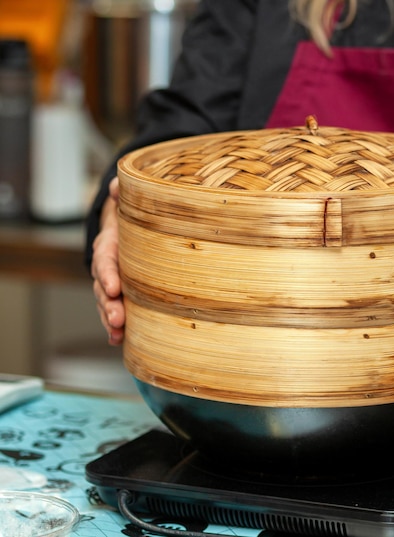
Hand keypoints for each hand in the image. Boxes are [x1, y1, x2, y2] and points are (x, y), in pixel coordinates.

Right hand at [91, 177, 124, 344]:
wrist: (125, 231)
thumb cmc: (131, 219)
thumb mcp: (129, 204)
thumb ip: (124, 193)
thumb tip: (120, 184)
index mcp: (108, 246)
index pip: (105, 260)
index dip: (108, 274)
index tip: (114, 287)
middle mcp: (105, 267)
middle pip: (102, 288)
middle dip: (108, 304)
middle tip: (117, 318)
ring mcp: (110, 283)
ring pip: (105, 303)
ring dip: (110, 319)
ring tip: (117, 333)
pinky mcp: (120, 295)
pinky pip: (115, 310)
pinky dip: (115, 326)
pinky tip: (119, 340)